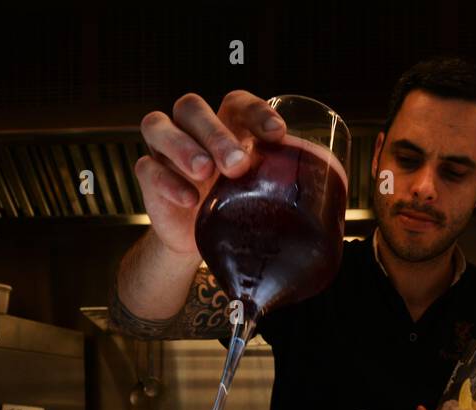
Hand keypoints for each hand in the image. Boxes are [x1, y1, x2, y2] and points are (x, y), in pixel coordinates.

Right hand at [135, 90, 286, 256]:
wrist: (200, 240)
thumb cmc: (235, 206)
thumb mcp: (260, 194)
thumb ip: (281, 187)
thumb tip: (328, 201)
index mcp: (225, 124)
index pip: (237, 102)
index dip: (256, 112)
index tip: (278, 134)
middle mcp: (192, 129)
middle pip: (193, 108)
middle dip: (216, 134)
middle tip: (237, 164)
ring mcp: (166, 150)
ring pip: (159, 126)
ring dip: (184, 147)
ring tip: (205, 173)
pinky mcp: (150, 177)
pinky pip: (147, 168)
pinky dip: (167, 181)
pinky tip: (188, 200)